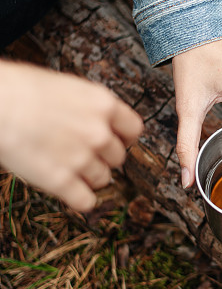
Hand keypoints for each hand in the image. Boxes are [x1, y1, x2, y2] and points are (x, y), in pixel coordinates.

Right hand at [0, 61, 142, 210]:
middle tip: (81, 153)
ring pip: (103, 179)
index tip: (113, 140)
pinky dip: (80, 199)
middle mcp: (98, 133)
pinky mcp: (61, 181)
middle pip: (118, 157)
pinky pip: (86, 201)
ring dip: (88, 177)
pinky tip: (69, 190)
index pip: (134, 130)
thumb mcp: (68, 87)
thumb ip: (91, 108)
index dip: (122, 137)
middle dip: (102, 157)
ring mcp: (81, 158)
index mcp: (104, 105)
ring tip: (68, 168)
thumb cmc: (22, 89)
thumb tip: (101, 123)